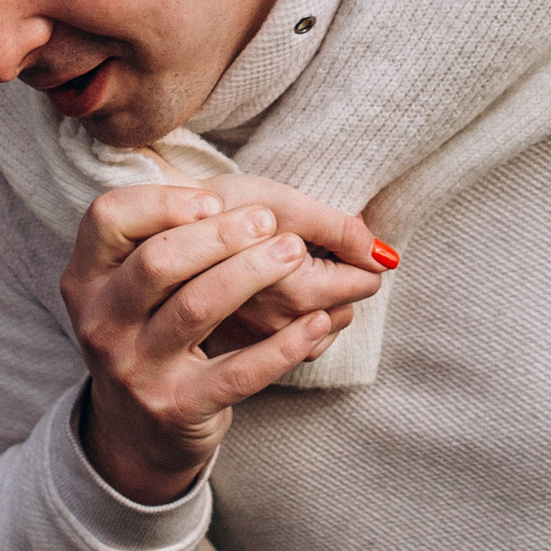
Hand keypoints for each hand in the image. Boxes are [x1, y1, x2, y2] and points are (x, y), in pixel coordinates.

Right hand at [61, 183, 355, 505]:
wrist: (137, 433)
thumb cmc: (148, 336)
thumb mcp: (130, 290)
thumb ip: (157, 241)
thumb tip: (231, 194)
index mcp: (85, 281)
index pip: (108, 218)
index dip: (163, 201)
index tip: (214, 198)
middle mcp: (101, 324)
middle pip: (159, 260)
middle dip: (221, 234)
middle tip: (268, 221)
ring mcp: (136, 369)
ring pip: (198, 307)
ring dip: (254, 273)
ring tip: (293, 253)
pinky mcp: (178, 407)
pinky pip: (239, 371)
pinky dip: (284, 344)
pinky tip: (318, 322)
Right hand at [200, 173, 394, 350]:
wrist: (162, 230)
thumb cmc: (227, 204)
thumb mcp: (288, 204)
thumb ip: (342, 232)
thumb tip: (388, 259)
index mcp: (294, 288)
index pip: (364, 280)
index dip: (355, 251)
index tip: (323, 232)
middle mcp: (277, 324)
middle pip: (347, 306)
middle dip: (340, 276)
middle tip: (305, 244)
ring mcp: (259, 341)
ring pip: (324, 327)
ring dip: (324, 300)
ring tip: (293, 265)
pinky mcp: (245, 346)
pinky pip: (295, 345)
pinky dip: (303, 320)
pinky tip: (286, 292)